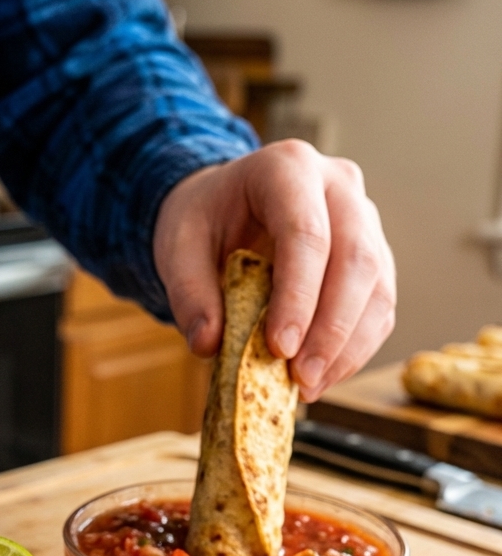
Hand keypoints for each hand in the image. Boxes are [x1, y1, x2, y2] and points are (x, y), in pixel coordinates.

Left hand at [153, 139, 395, 402]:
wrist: (222, 206)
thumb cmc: (202, 221)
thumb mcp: (177, 248)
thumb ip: (189, 294)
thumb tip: (208, 345)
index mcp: (287, 169)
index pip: (306, 233)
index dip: (299, 295)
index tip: (280, 347)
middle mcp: (339, 187)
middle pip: (355, 259)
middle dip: (331, 328)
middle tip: (300, 377)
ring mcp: (364, 220)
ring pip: (377, 286)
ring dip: (347, 346)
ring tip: (308, 386)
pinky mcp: (373, 258)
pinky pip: (378, 307)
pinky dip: (353, 349)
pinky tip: (321, 378)